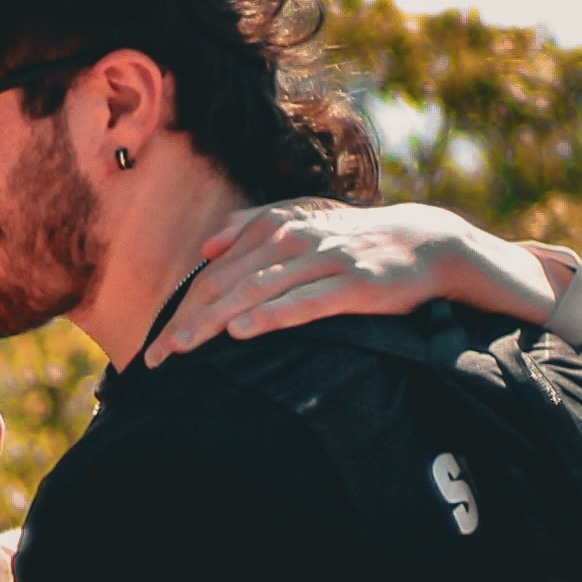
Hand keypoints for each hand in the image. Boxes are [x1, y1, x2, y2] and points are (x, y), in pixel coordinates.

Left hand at [147, 199, 557, 360]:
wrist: (426, 241)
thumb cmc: (356, 241)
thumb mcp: (306, 224)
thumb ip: (254, 227)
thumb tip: (207, 247)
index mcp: (277, 229)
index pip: (217, 274)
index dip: (182, 307)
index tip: (154, 343)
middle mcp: (295, 241)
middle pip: (227, 285)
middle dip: (188, 322)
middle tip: (156, 358)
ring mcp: (325, 261)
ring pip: (257, 292)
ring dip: (215, 322)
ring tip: (182, 349)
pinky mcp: (354, 285)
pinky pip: (304, 302)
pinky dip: (271, 314)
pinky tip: (242, 330)